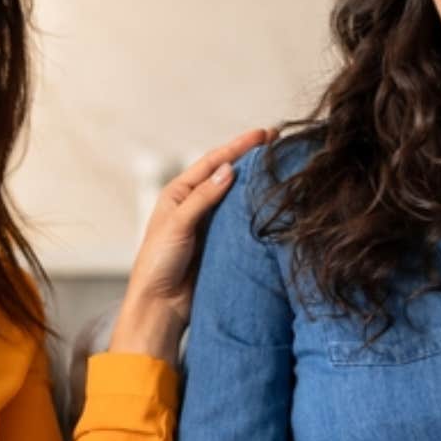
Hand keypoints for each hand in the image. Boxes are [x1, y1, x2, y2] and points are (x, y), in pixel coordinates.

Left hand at [110, 128, 273, 360]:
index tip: (264, 135)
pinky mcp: (221, 243)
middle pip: (228, 174)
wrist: (161, 305)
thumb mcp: (177, 225)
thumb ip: (203, 198)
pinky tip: (273, 203)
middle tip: (279, 143)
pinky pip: (242, 221)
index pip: (213, 162)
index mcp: (178, 193)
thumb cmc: (158, 264)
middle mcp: (195, 204)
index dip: (239, 146)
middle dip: (252, 158)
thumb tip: (228, 170)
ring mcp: (210, 224)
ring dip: (256, 182)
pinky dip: (256, 210)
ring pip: (237, 197)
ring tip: (282, 166)